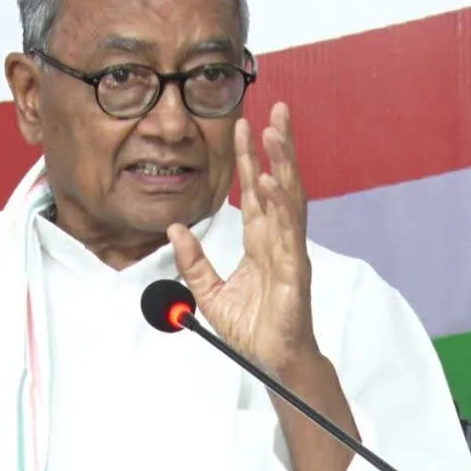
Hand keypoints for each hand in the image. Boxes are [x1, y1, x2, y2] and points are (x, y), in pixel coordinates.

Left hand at [168, 102, 317, 375]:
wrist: (272, 362)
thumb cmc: (253, 327)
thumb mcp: (210, 292)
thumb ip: (193, 261)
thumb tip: (175, 228)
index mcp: (261, 241)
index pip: (254, 190)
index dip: (250, 157)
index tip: (243, 124)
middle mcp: (279, 239)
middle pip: (279, 182)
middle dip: (279, 145)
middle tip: (277, 109)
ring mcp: (290, 252)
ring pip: (289, 199)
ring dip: (284, 164)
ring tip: (275, 132)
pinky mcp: (295, 271)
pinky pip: (288, 233)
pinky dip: (280, 206)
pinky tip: (273, 182)